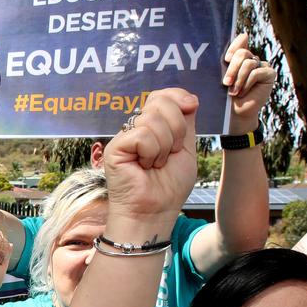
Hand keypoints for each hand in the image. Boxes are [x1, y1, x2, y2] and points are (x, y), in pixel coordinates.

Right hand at [103, 88, 198, 221]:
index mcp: (152, 126)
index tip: (191, 107)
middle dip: (176, 128)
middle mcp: (136, 128)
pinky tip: (145, 166)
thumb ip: (186, 122)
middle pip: (159, 102)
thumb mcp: (186, 148)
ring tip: (156, 164)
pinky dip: (152, 153)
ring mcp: (124, 137)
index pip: (162, 95)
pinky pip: (142, 136)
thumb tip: (189, 98)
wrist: (155, 211)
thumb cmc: (169, 186)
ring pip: (153, 120)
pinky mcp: (115, 147)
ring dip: (164, 146)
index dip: (178, 97)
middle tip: (170, 153)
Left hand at [221, 33, 275, 133]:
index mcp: (239, 57)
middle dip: (232, 68)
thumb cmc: (224, 96)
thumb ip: (227, 60)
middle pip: (242, 53)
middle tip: (225, 82)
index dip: (234, 45)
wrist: (233, 114)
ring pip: (248, 63)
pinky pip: (257, 72)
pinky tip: (242, 92)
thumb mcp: (221, 77)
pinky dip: (247, 83)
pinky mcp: (269, 74)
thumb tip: (241, 37)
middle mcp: (251, 59)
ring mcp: (261, 66)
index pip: (240, 41)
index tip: (227, 58)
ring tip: (232, 91)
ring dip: (238, 79)